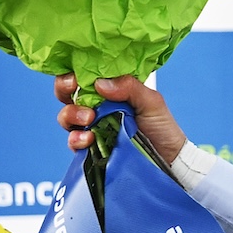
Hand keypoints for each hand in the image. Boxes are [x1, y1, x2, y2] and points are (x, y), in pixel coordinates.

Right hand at [55, 72, 188, 158]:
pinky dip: (76, 139)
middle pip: (68, 93)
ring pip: (67, 116)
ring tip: (88, 119)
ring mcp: (92, 127)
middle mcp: (97, 106)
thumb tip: (101, 82)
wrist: (168, 160)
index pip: (84, 75)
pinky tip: (88, 139)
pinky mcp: (91, 148)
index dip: (74, 72)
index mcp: (110, 90)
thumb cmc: (162, 127)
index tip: (76, 75)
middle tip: (74, 89)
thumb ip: (130, 87)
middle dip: (64, 89)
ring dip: (71, 114)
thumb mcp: (151, 102)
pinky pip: (73, 142)